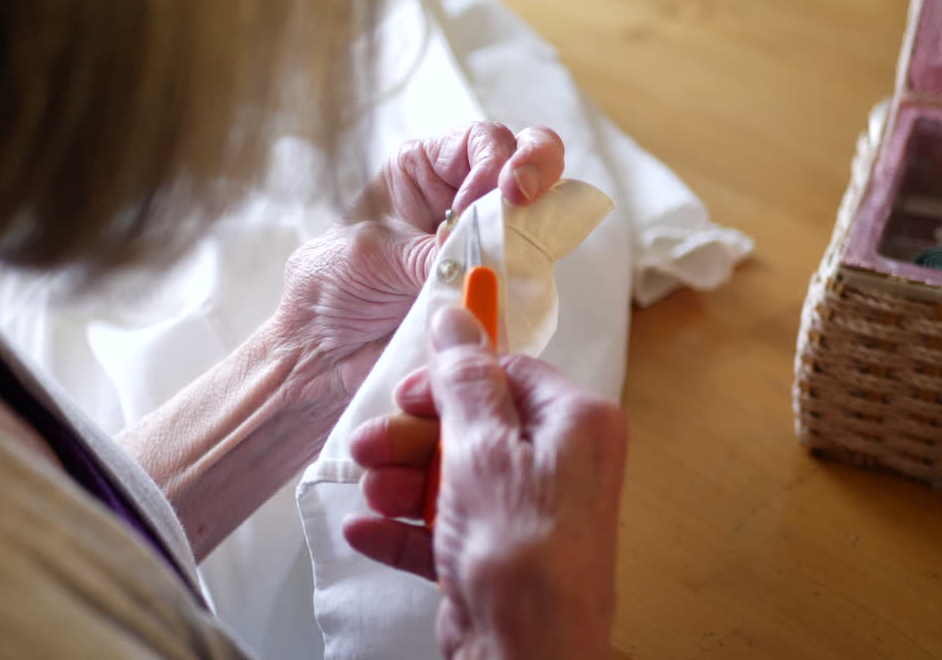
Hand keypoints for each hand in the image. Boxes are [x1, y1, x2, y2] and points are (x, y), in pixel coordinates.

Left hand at [273, 122, 564, 401]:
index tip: (488, 196)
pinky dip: (530, 284)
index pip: (482, 142)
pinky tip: (509, 294)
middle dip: (537, 171)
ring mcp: (486, 246)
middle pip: (527, 165)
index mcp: (425, 169)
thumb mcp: (369, 256)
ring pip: (540, 221)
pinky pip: (530, 280)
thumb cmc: (328, 289)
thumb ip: (423, 252)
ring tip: (511, 255)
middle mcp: (464, 200)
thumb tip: (477, 259)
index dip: (498, 159)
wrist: (321, 355)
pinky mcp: (496, 293)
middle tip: (524, 198)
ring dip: (536, 232)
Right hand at [343, 308, 627, 659]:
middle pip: (472, 426)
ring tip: (370, 491)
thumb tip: (457, 317)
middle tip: (370, 444)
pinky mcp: (495, 555)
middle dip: (413, 438)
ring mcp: (526, 514)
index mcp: (575, 426)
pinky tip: (366, 529)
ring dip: (401, 482)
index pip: (509, 374)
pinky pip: (443, 527)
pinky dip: (403, 527)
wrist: (526, 657)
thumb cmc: (522, 554)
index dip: (453, 378)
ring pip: (452, 477)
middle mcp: (559, 465)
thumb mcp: (483, 448)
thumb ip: (465, 380)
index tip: (409, 391)